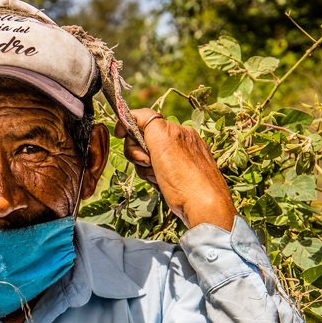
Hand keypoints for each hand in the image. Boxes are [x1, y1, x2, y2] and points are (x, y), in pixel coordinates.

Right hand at [114, 109, 236, 230]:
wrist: (203, 207)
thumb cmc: (184, 176)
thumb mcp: (163, 139)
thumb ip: (148, 122)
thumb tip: (134, 114)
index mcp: (175, 130)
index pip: (144, 118)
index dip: (128, 124)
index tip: (119, 134)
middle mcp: (179, 141)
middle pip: (141, 141)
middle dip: (137, 154)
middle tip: (148, 164)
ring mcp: (179, 159)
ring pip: (147, 159)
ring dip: (146, 169)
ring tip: (157, 178)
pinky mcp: (178, 176)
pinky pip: (156, 172)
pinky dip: (154, 178)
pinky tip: (162, 185)